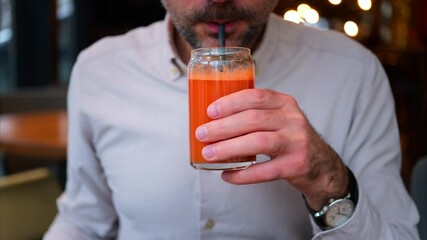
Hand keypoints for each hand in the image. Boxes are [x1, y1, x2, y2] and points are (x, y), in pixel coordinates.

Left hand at [195, 89, 348, 209]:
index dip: (230, 103)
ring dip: (229, 148)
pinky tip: (227, 175)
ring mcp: (297, 142)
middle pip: (253, 119)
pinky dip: (243, 174)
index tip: (210, 111)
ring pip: (258, 142)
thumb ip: (255, 114)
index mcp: (285, 103)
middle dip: (223, 127)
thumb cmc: (289, 138)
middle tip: (202, 134)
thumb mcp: (279, 118)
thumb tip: (213, 120)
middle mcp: (293, 119)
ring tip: (209, 154)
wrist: (320, 164)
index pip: (255, 96)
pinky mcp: (296, 165)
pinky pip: (265, 170)